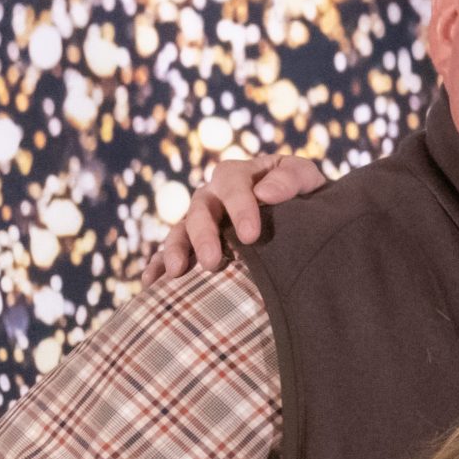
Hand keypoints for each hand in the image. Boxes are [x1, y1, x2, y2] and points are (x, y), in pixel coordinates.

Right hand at [142, 154, 327, 281]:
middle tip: (213, 263)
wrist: (302, 215)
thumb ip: (290, 179)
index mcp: (238, 176)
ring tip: (178, 273)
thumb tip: (265, 193)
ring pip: (181, 231)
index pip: (233, 187)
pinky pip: (170, 251)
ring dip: (177, 250)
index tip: (251, 236)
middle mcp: (212, 195)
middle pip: (201, 211)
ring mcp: (200, 219)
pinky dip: (158, 265)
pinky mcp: (192, 242)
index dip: (240, 209)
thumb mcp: (307, 178)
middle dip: (204, 237)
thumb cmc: (304, 195)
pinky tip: (152, 282)